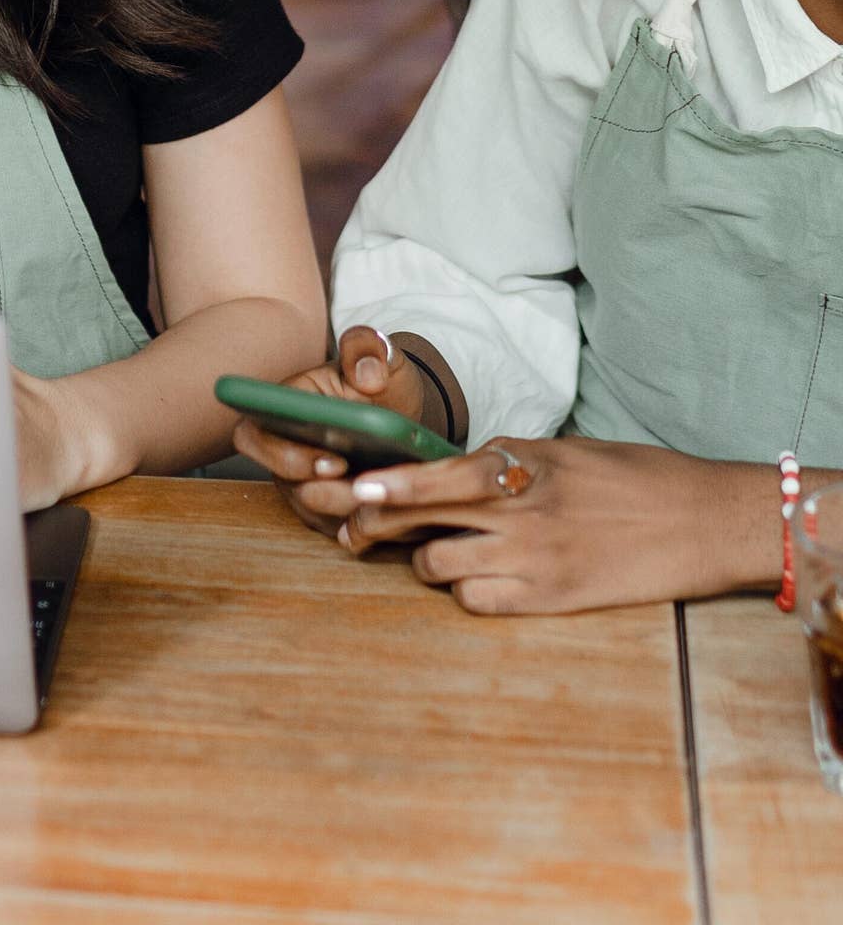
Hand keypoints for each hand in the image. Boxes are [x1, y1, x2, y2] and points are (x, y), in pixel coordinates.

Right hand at [231, 325, 429, 532]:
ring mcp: (304, 486)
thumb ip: (366, 350)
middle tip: (370, 486)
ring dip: (357, 510)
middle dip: (332, 492)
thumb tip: (367, 374)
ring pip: (319, 514)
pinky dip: (375, 524)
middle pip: (290, 487)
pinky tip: (405, 509)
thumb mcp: (378, 357)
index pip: (251, 438)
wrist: (397, 413)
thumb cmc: (378, 383)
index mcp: (281, 411)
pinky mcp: (330, 513)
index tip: (332, 460)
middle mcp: (284, 453)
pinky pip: (344, 530)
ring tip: (396, 497)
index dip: (282, 456)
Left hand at [335, 438, 766, 612]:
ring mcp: (536, 559)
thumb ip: (503, 460)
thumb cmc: (632, 476)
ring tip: (431, 554)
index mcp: (521, 466)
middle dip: (374, 523)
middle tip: (350, 528)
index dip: (388, 485)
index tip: (352, 489)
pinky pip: (479, 603)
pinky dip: (466, 594)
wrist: (703, 520)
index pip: (436, 474)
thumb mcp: (561, 451)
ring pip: (439, 566)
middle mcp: (520, 512)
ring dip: (425, 561)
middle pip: (422, 519)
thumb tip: (450, 469)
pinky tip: (475, 582)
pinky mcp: (554, 600)